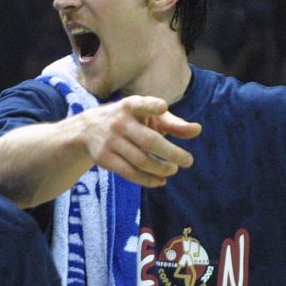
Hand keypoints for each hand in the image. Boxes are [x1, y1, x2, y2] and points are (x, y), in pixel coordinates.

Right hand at [79, 95, 200, 186]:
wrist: (87, 130)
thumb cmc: (129, 120)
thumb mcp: (147, 116)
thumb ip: (173, 123)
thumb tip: (197, 130)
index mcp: (130, 106)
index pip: (141, 104)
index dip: (151, 106)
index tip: (163, 107)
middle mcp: (119, 122)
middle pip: (149, 141)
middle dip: (171, 153)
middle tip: (188, 161)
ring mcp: (110, 141)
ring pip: (141, 160)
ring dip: (161, 168)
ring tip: (173, 170)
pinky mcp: (104, 158)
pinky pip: (130, 173)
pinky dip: (148, 180)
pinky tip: (160, 181)